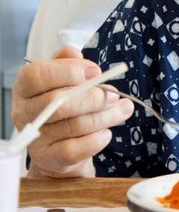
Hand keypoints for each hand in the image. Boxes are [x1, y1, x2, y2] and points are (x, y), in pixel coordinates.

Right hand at [11, 47, 133, 177]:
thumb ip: (68, 62)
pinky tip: (106, 132)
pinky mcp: (49, 158)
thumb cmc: (66, 105)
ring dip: (105, 116)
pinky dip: (97, 139)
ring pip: (74, 125)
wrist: (61, 145)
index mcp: (25, 87)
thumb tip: (73, 53)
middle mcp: (25, 112)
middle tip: (112, 95)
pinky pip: (77, 149)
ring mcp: (35, 138)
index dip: (69, 71)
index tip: (96, 72)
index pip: (38, 75)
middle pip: (58, 102)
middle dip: (93, 97)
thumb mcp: (64, 78)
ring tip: (122, 109)